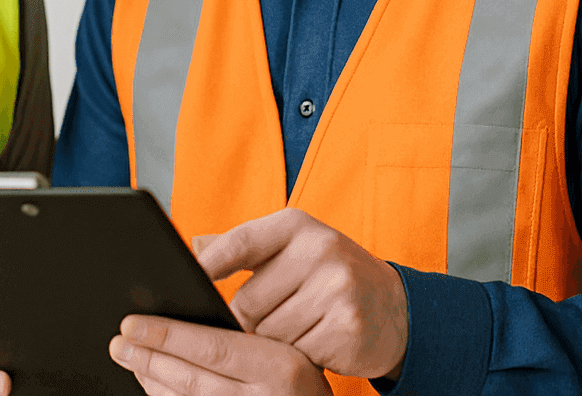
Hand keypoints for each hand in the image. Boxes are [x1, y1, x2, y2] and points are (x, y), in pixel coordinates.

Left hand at [110, 314, 331, 395]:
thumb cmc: (303, 365)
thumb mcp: (290, 335)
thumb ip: (250, 309)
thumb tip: (195, 265)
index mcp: (283, 364)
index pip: (213, 347)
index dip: (169, 335)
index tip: (133, 323)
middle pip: (195, 377)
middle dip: (150, 357)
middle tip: (119, 341)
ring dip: (154, 379)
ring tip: (129, 357)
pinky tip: (152, 383)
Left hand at [194, 208, 407, 379]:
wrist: (395, 308)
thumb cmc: (330, 275)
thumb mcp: (292, 248)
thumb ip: (244, 247)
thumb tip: (192, 246)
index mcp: (297, 225)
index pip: (240, 242)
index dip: (210, 263)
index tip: (186, 281)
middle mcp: (319, 249)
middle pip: (248, 302)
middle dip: (251, 319)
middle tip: (276, 315)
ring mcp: (336, 288)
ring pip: (270, 333)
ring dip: (276, 341)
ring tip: (301, 327)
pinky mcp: (347, 326)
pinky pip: (298, 354)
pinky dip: (301, 356)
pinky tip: (319, 341)